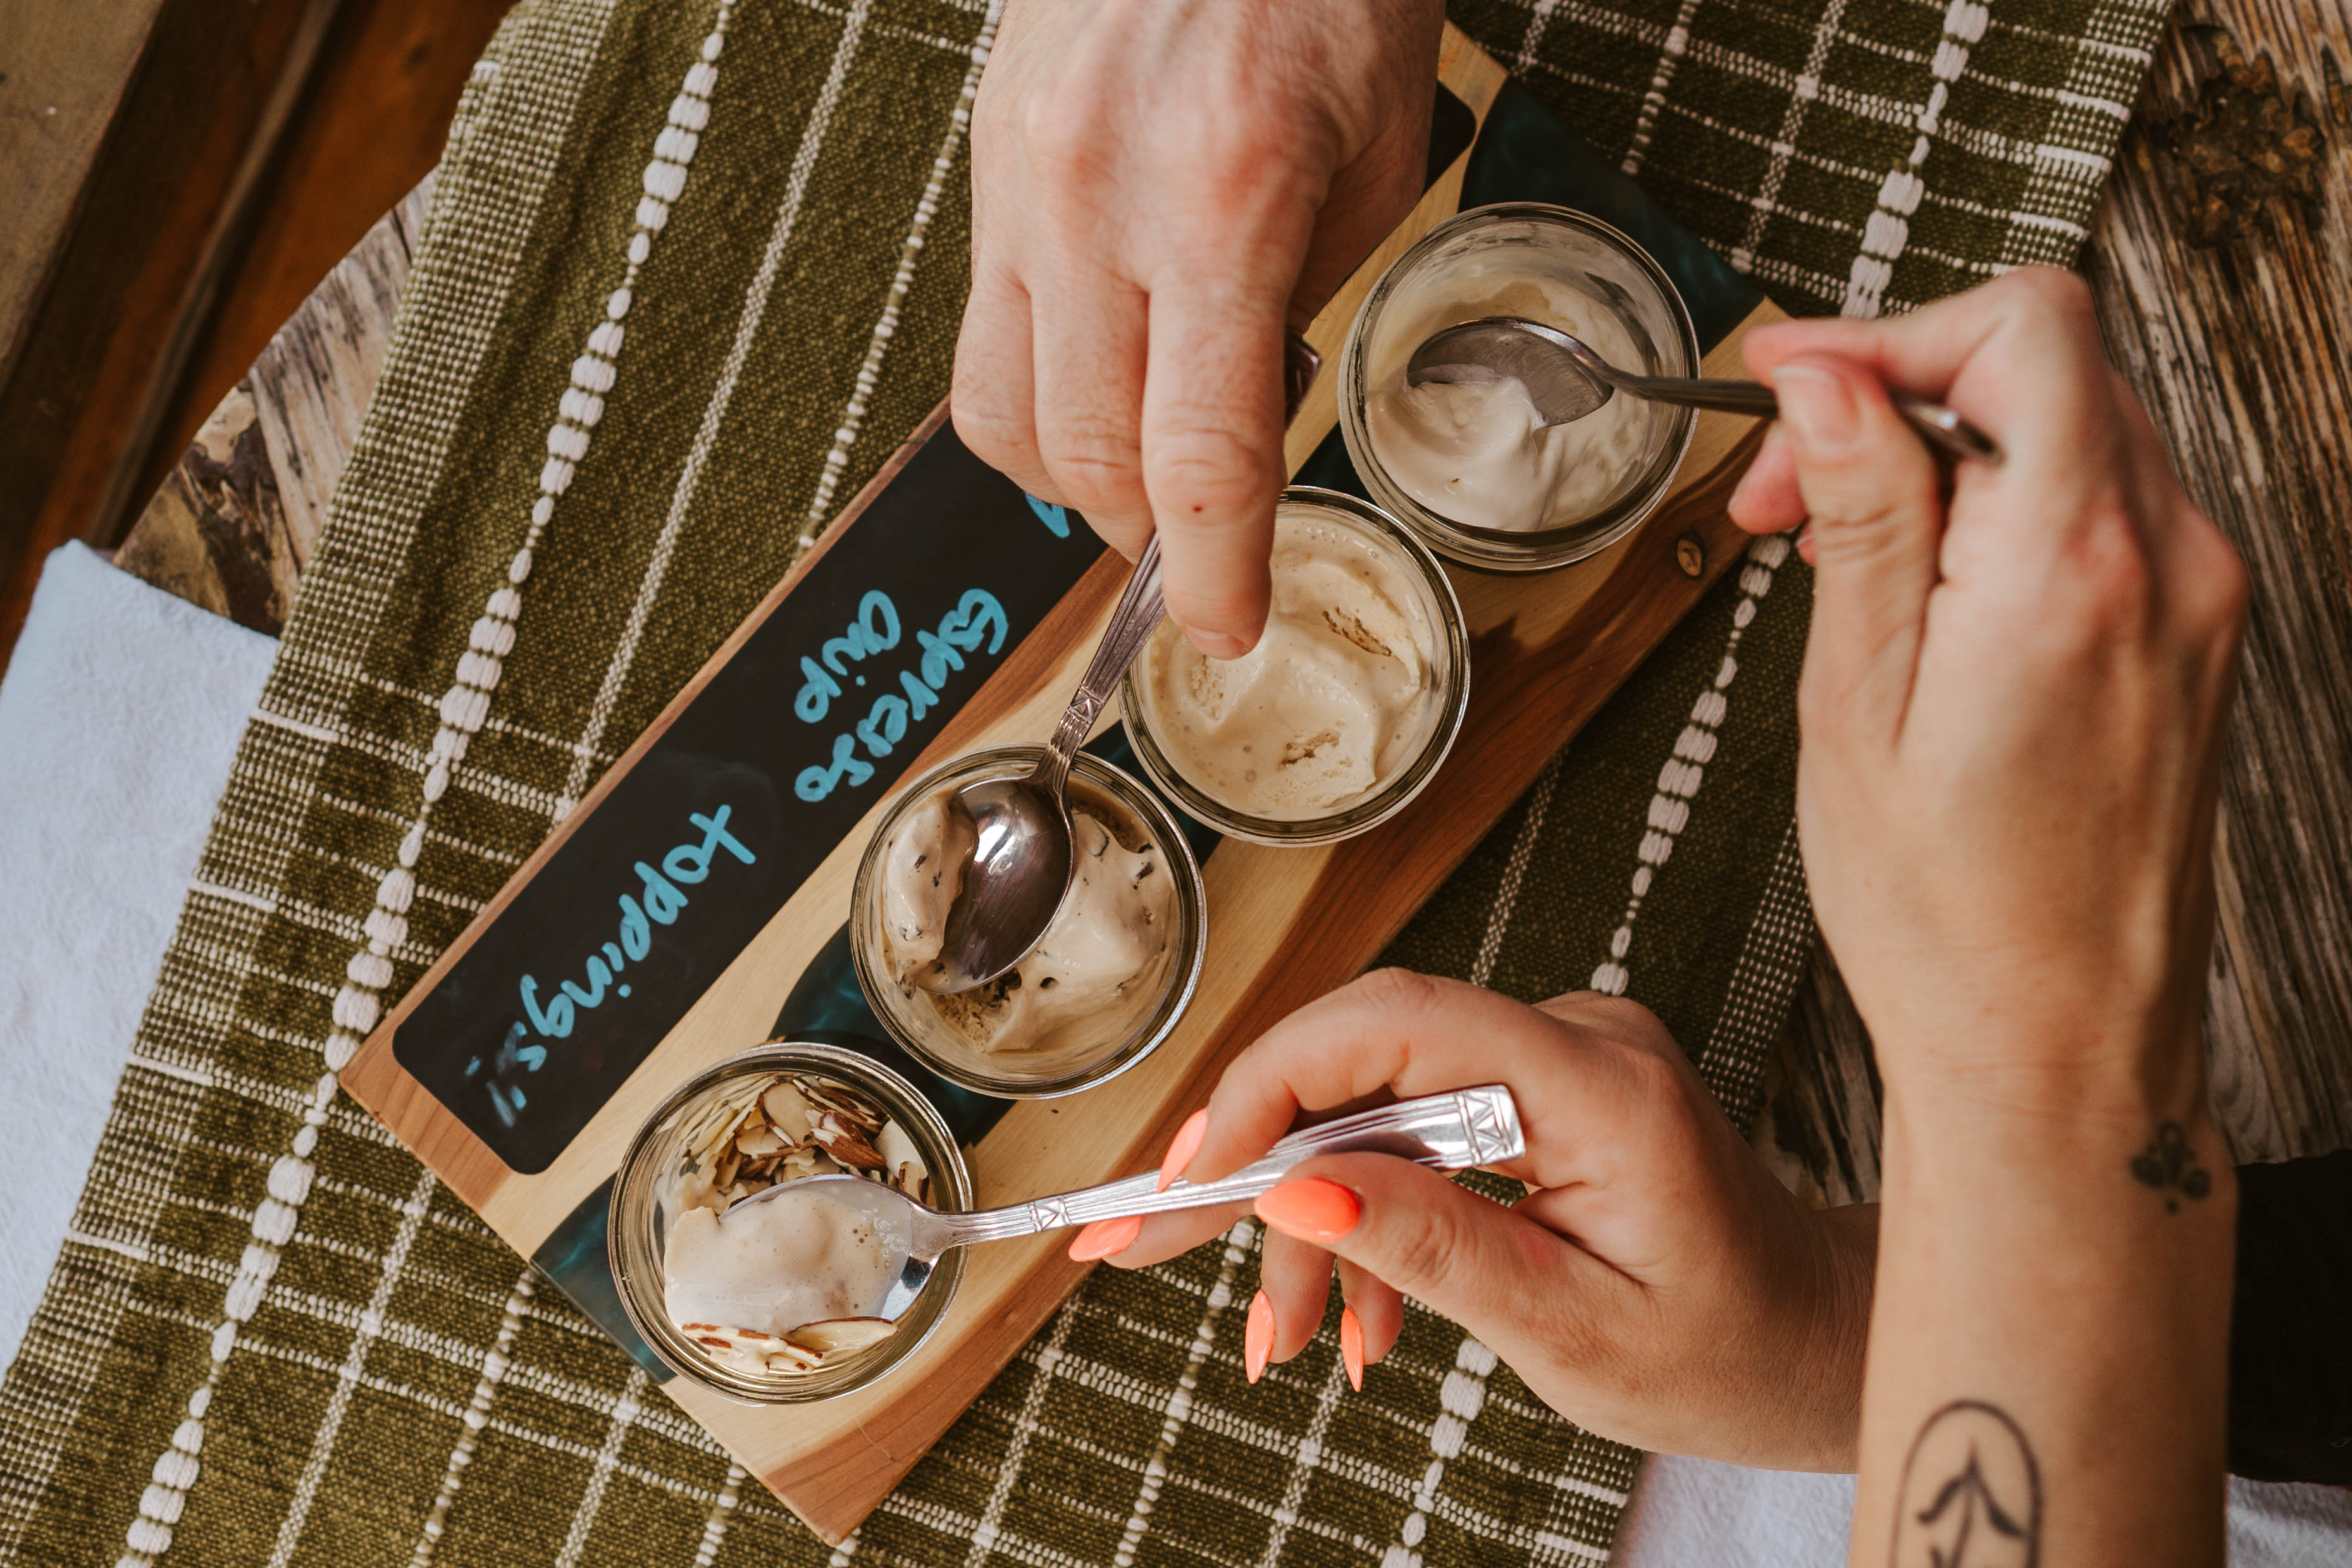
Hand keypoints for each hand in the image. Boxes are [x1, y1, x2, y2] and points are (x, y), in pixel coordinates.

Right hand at [954, 0, 1443, 655]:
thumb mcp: (1376, 160)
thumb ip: (1303, 310)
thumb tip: (1244, 428)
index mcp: (1226, 196)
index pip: (1198, 453)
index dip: (1211, 571)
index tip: (1223, 627)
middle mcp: (1098, 196)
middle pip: (1084, 456)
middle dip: (1146, 535)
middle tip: (1201, 548)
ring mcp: (1021, 181)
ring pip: (1003, 418)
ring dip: (1074, 480)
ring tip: (1142, 466)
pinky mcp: (984, 166)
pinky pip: (983, 337)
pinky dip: (1038, 396)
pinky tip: (1099, 375)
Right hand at [1079, 972, 1877, 1469]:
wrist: (1817, 1342)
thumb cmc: (1729, 1352)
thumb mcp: (1573, 1332)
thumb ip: (1432, 1249)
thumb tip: (1290, 1191)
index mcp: (1600, 1085)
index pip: (1396, 1022)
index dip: (1269, 1085)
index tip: (1189, 1177)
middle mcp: (1573, 1039)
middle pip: (1362, 1063)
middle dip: (1252, 1166)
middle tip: (1141, 1250)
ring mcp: (1553, 1056)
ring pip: (1371, 1107)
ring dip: (1310, 1222)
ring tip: (1289, 1341)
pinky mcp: (1537, 1088)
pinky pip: (1413, 1131)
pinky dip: (1367, 1217)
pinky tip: (1358, 1319)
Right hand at [1727, 270, 2245, 1109]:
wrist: (2058, 1041)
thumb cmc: (1945, 910)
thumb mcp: (1858, 699)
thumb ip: (1862, 513)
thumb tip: (1832, 381)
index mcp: (2071, 564)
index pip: (2020, 327)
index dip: (1889, 329)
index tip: (1793, 379)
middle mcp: (2168, 560)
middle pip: (2047, 362)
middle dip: (1901, 391)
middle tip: (1789, 490)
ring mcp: (2198, 597)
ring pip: (2074, 426)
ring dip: (1948, 451)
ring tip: (1844, 554)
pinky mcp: (2197, 634)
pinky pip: (2101, 504)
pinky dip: (2003, 509)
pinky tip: (1926, 593)